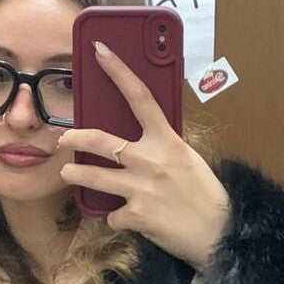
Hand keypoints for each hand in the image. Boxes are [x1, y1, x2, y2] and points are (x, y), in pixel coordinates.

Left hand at [56, 41, 230, 270]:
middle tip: (63, 138)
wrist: (219, 232)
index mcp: (168, 141)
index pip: (140, 97)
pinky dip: (116, 217)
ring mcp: (142, 189)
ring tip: (68, 172)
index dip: (118, 71)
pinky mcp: (136, 216)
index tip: (99, 51)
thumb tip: (141, 139)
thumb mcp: (186, 159)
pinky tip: (127, 219)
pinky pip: (112, 214)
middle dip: (76, 137)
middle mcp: (151, 160)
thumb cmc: (205, 195)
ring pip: (94, 177)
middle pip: (101, 140)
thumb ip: (162, 147)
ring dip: (76, 174)